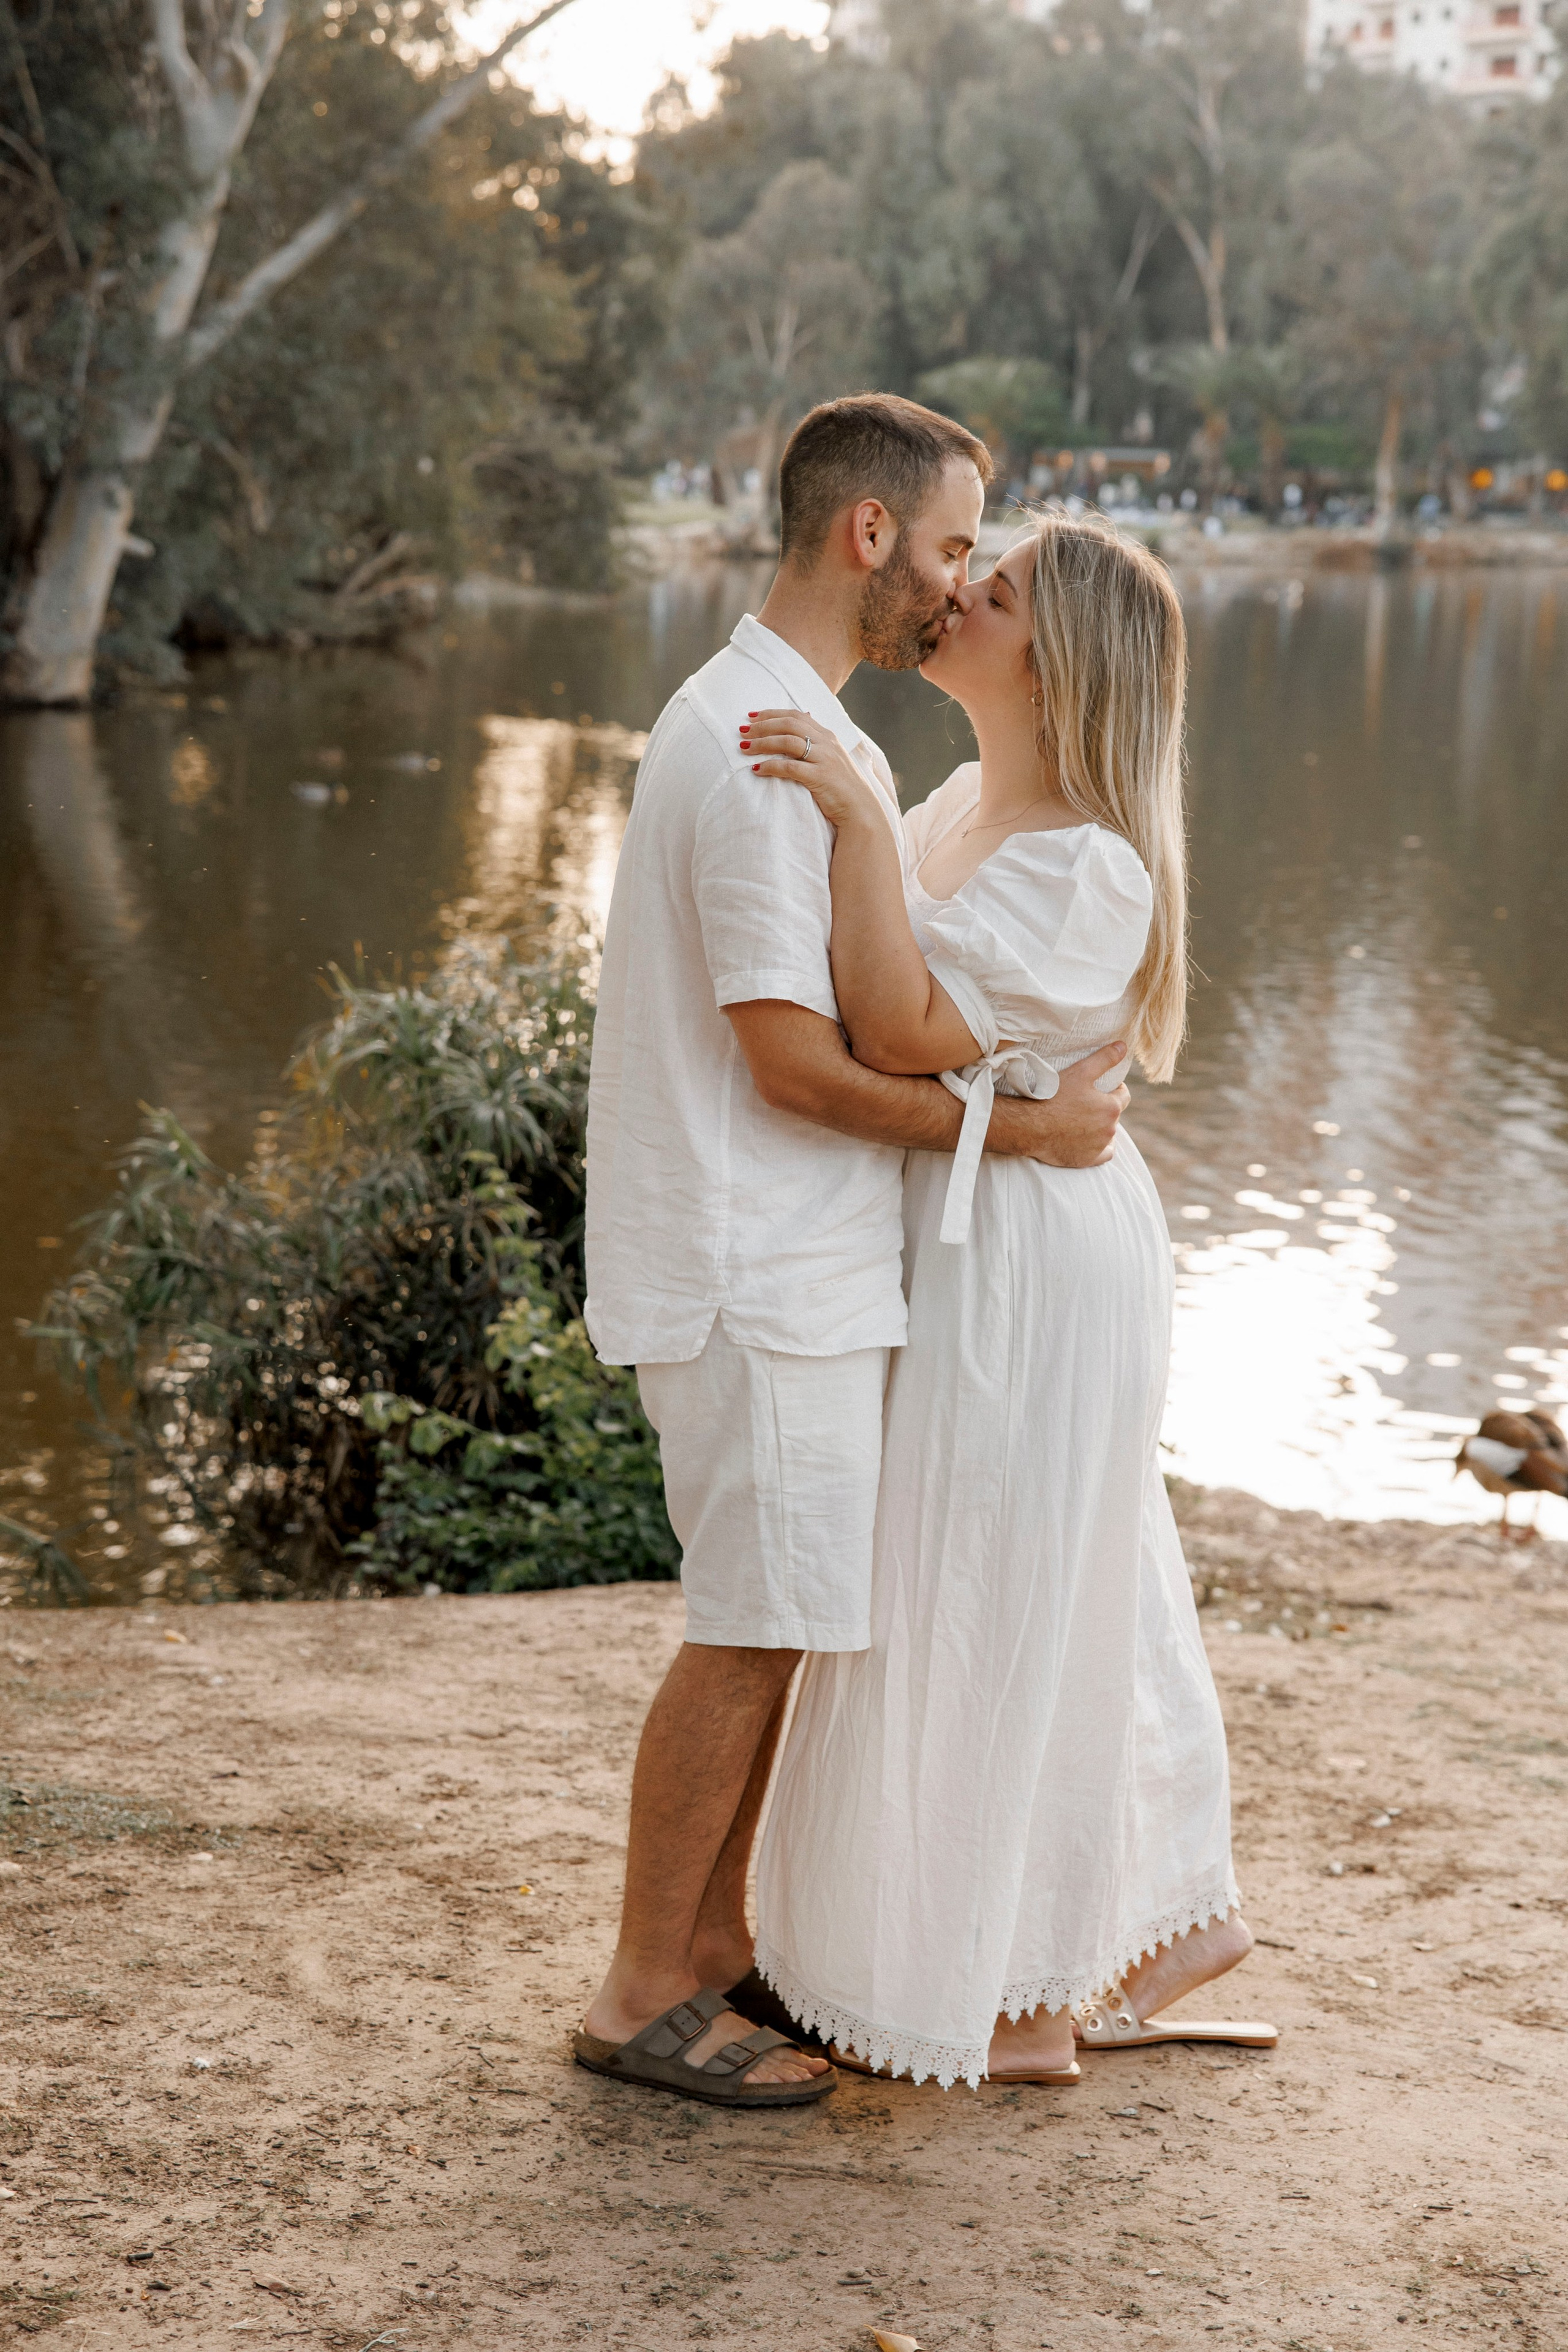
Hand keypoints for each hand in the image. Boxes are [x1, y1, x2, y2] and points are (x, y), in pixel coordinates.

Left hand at [740, 709, 881, 831]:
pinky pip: (789, 767)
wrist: (860, 809)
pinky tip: (756, 769)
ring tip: (744, 748)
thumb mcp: (832, 758)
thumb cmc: (842, 786)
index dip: (772, 713)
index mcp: (827, 736)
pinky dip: (770, 766)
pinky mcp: (819, 777)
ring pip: (787, 742)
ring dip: (762, 743)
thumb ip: (817, 741)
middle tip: (742, 730)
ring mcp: (824, 759)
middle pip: (788, 724)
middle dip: (762, 726)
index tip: (751, 716)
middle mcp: (826, 743)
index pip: (796, 715)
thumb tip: (804, 719)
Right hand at [1010, 1040, 1128, 1167]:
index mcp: (1111, 1107)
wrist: (1029, 1126)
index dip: (1114, 1089)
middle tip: (1085, 1102)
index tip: (1101, 1087)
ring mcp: (1098, 1146)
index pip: (1123, 1095)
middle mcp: (1109, 1129)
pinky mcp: (1086, 1160)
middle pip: (1114, 1115)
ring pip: (1108, 1135)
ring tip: (1082, 1119)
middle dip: (1105, 1108)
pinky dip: (1098, 1148)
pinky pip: (1102, 1154)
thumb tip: (1123, 1046)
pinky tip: (1088, 1140)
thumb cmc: (1053, 1096)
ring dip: (1101, 1127)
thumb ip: (1105, 1059)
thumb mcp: (1081, 1072)